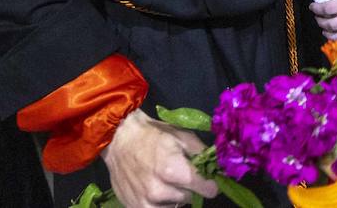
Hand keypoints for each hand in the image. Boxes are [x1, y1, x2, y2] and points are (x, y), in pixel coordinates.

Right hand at [102, 110, 216, 207]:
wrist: (119, 139)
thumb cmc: (152, 135)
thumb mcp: (182, 136)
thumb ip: (202, 153)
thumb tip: (217, 166)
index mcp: (172, 170)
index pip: (206, 189)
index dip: (211, 184)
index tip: (209, 179)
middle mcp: (159, 191)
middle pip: (190, 197)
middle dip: (191, 187)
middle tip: (183, 175)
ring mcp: (145, 202)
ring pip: (175, 206)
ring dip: (176, 196)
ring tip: (168, 181)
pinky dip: (161, 203)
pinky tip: (158, 190)